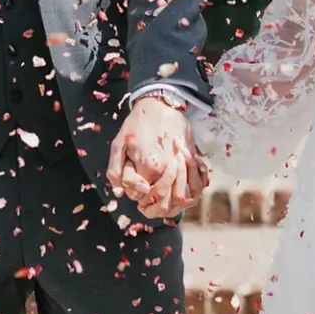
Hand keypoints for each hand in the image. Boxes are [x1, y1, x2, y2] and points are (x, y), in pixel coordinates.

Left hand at [107, 98, 208, 219]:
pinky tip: (183, 198)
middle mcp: (171, 166)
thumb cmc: (137, 124)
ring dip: (175, 207)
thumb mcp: (118, 145)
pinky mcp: (194, 159)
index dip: (140, 200)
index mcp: (151, 165)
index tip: (137, 199)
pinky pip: (198, 185)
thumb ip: (116, 172)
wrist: (161, 103)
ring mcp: (186, 163)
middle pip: (168, 202)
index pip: (147, 196)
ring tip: (164, 207)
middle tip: (147, 209)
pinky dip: (193, 196)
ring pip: (185, 197)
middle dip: (157, 210)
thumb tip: (122, 193)